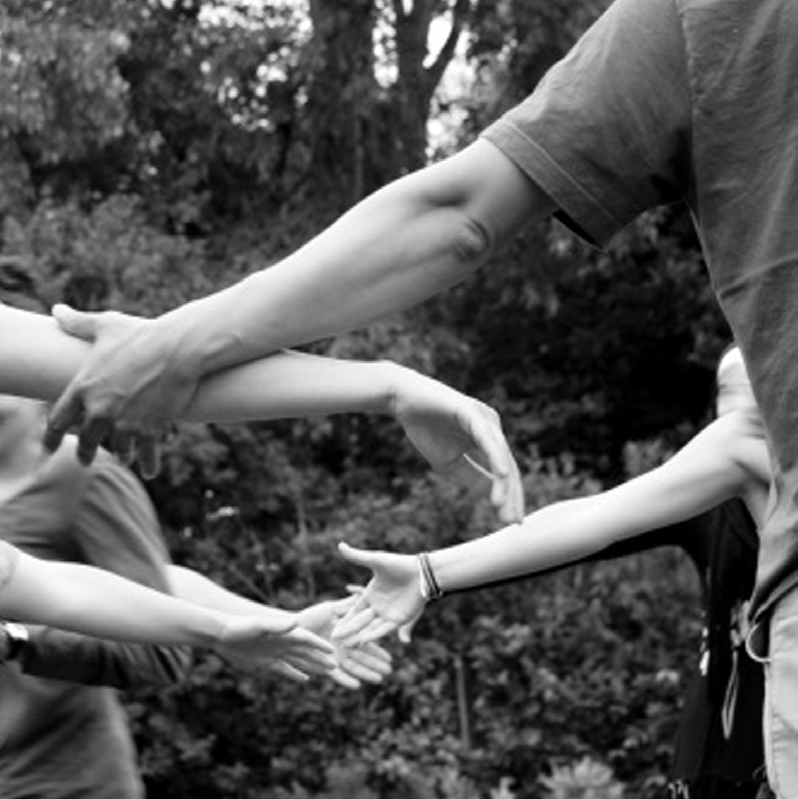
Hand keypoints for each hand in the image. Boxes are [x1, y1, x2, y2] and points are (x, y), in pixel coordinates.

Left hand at [44, 305, 200, 476]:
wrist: (178, 349)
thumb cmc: (142, 334)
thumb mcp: (106, 325)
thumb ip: (78, 323)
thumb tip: (57, 310)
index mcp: (83, 388)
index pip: (58, 420)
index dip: (51, 437)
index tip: (50, 447)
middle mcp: (100, 411)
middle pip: (87, 441)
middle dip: (85, 453)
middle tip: (85, 459)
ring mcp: (126, 423)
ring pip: (119, 449)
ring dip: (122, 455)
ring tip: (125, 458)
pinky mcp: (151, 430)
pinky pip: (147, 454)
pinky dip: (149, 464)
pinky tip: (150, 471)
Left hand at [213, 613, 337, 681]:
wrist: (222, 634)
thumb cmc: (240, 626)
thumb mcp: (259, 626)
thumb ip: (277, 625)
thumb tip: (296, 621)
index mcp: (283, 632)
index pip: (306, 638)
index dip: (320, 644)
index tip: (334, 648)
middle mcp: (282, 642)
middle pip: (306, 651)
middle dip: (321, 657)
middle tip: (337, 665)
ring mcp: (275, 652)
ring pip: (299, 661)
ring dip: (313, 665)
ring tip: (329, 671)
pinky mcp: (265, 662)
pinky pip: (285, 669)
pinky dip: (295, 674)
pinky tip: (306, 678)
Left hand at [296, 598, 392, 688]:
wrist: (290, 630)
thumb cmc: (309, 617)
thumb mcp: (330, 609)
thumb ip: (347, 606)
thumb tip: (365, 596)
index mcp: (347, 634)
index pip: (365, 641)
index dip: (378, 649)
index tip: (390, 655)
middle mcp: (343, 647)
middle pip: (363, 656)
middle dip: (376, 663)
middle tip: (390, 670)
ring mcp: (334, 658)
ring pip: (353, 666)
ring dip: (366, 673)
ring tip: (379, 679)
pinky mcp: (323, 667)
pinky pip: (336, 675)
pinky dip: (346, 680)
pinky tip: (357, 686)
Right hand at [331, 542, 425, 645]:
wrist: (421, 572)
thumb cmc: (399, 565)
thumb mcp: (376, 561)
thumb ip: (357, 556)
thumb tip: (340, 544)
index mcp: (370, 595)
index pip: (353, 610)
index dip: (343, 619)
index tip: (331, 627)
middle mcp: (377, 607)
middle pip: (359, 622)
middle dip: (347, 630)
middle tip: (334, 640)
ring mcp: (387, 614)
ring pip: (370, 628)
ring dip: (359, 636)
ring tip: (346, 645)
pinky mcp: (398, 619)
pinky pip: (384, 629)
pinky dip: (374, 634)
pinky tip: (364, 640)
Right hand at [392, 369, 523, 523]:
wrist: (402, 401)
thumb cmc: (425, 429)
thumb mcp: (450, 462)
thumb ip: (472, 476)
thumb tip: (494, 498)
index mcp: (488, 439)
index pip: (504, 471)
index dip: (509, 496)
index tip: (511, 521)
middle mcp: (492, 427)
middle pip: (508, 466)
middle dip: (511, 495)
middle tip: (513, 522)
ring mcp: (484, 418)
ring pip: (500, 455)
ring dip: (503, 483)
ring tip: (502, 507)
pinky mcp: (471, 412)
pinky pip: (487, 438)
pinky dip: (496, 457)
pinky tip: (501, 475)